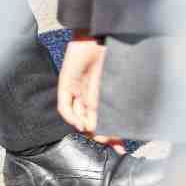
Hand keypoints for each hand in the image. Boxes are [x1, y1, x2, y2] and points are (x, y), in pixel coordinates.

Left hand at [57, 33, 121, 148]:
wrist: (96, 38)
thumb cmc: (109, 58)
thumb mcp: (112, 85)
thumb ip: (108, 105)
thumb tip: (110, 126)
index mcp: (101, 95)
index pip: (104, 120)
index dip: (113, 135)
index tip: (121, 148)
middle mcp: (88, 96)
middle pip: (90, 122)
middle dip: (100, 135)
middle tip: (109, 143)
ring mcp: (76, 91)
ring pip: (78, 117)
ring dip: (86, 127)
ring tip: (96, 134)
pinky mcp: (65, 85)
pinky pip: (64, 106)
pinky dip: (71, 116)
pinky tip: (79, 123)